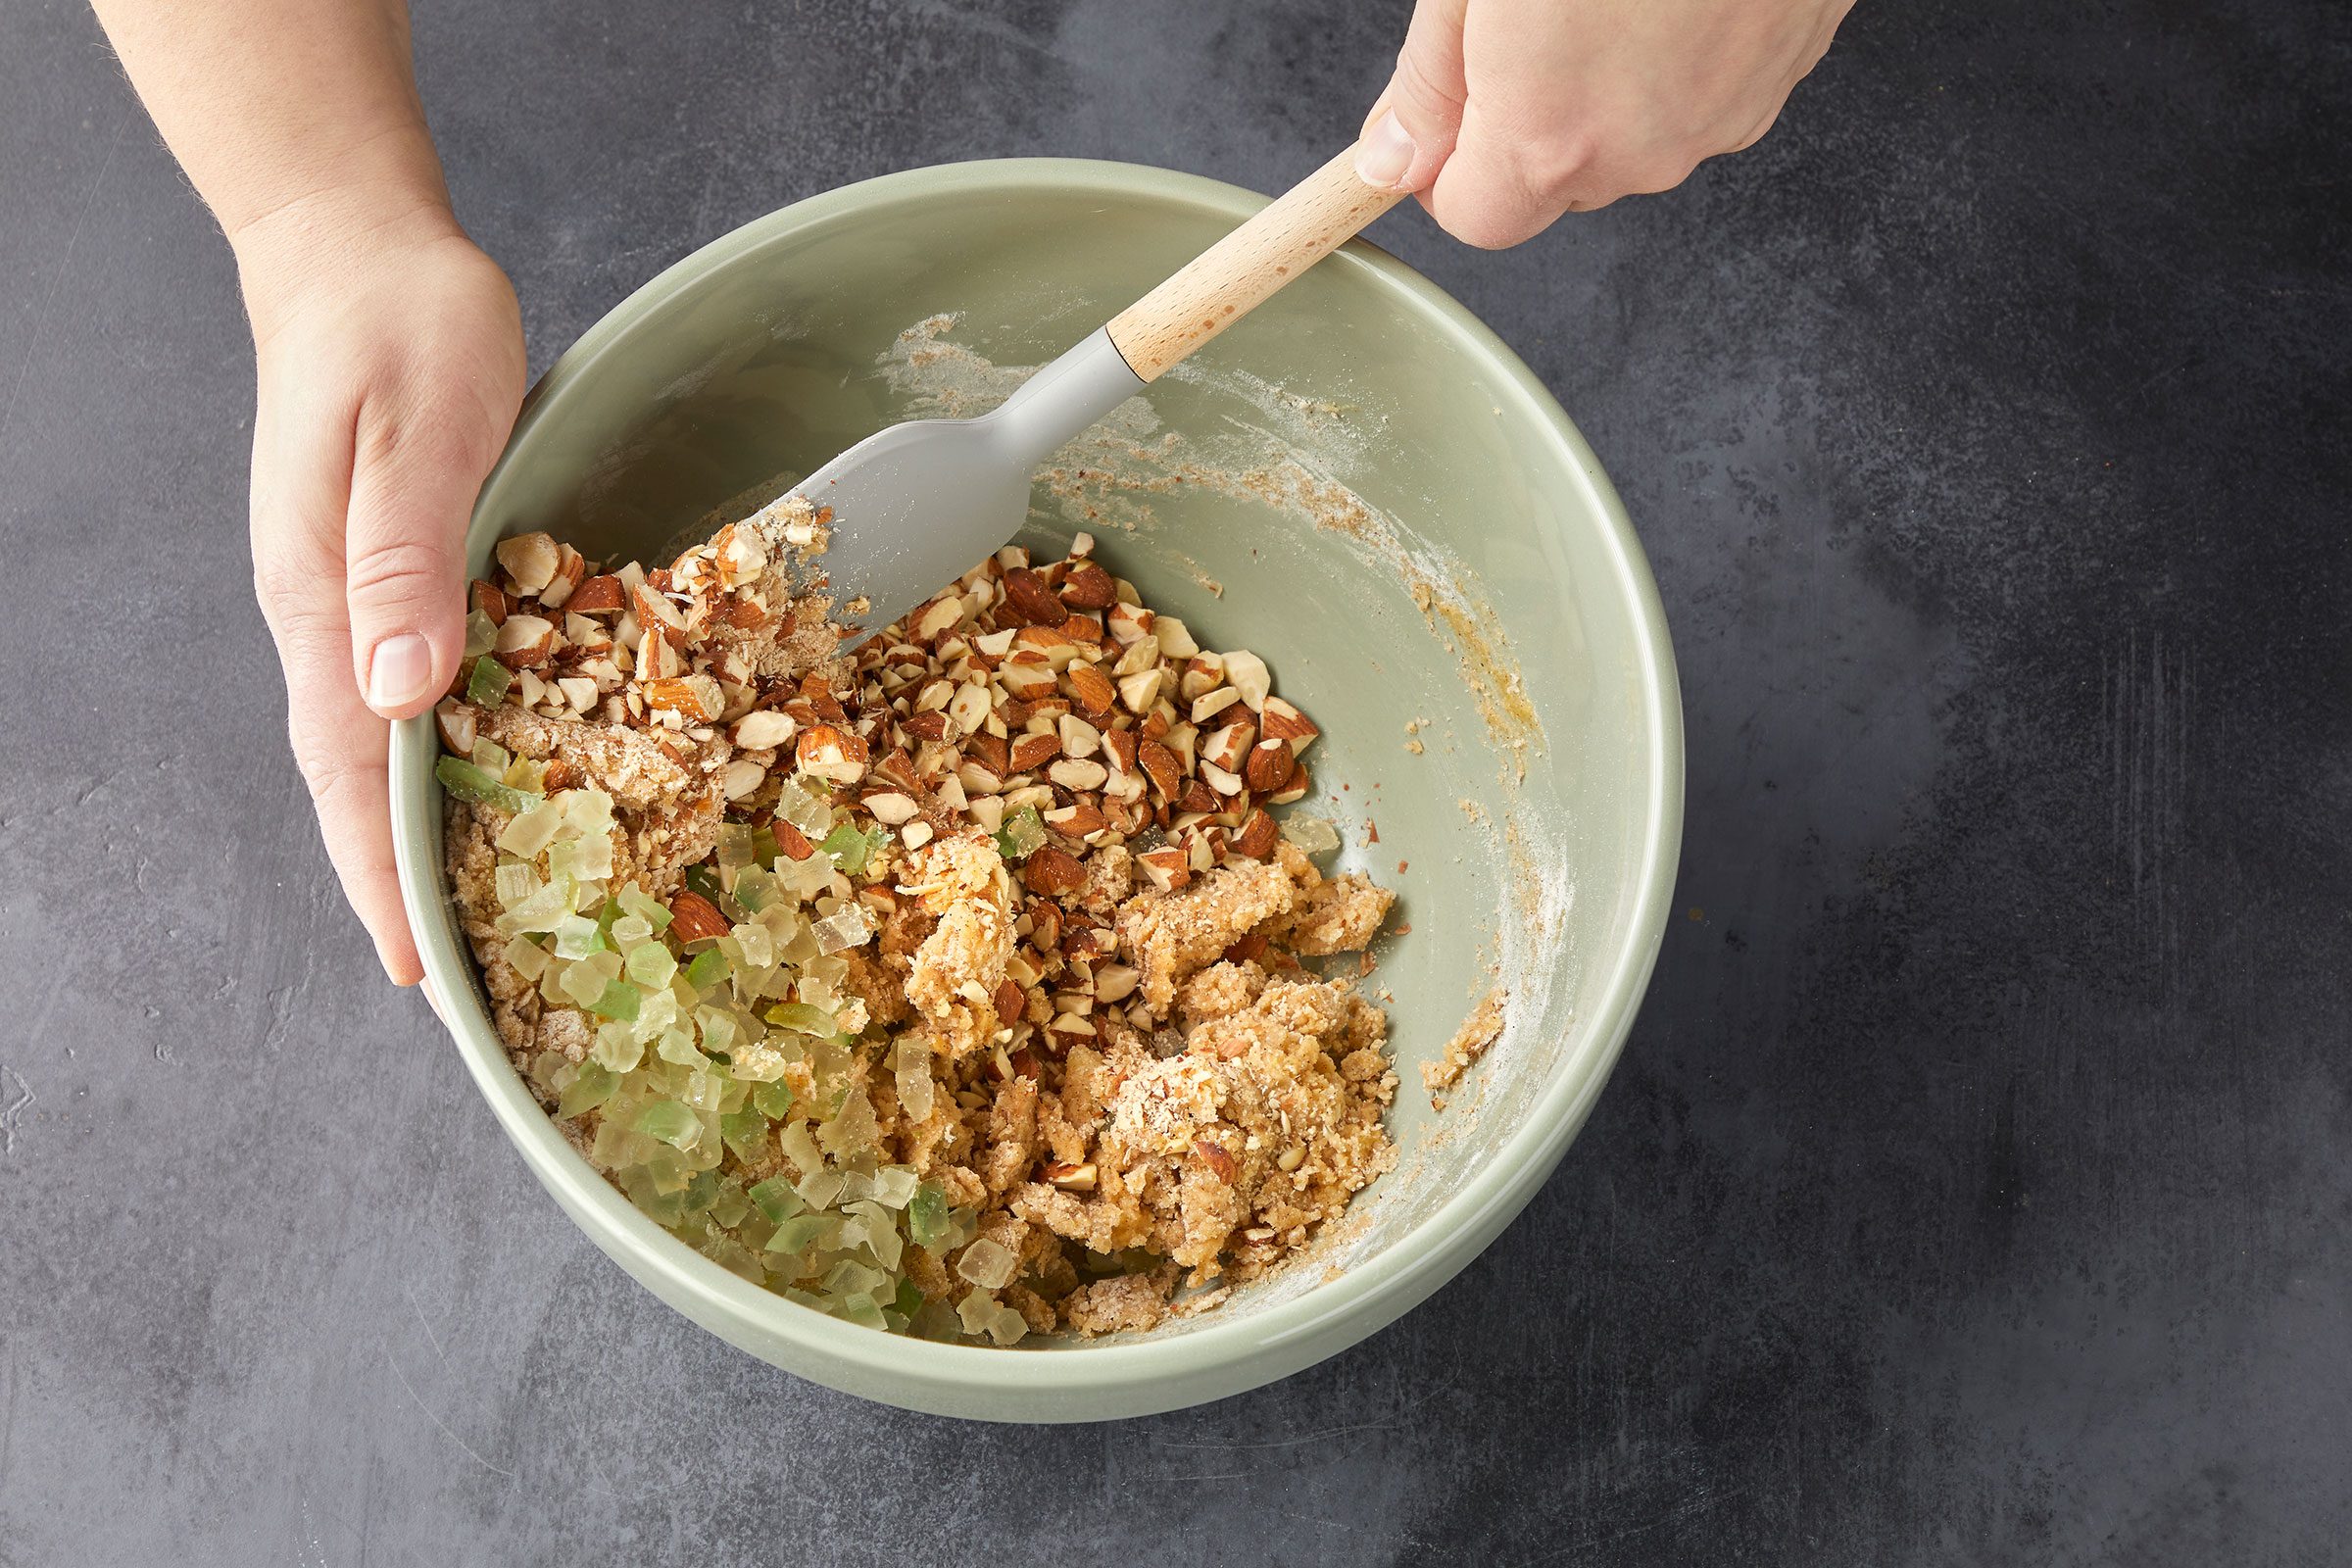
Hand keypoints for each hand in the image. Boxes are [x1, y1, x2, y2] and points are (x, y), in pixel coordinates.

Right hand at [238, 197, 525, 983]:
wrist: (359, 255)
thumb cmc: (394, 328)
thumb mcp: (413, 434)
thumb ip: (404, 562)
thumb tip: (399, 697)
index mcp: (321, 601)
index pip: (346, 773)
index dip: (380, 876)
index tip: (418, 970)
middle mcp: (328, 619)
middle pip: (358, 782)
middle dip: (403, 883)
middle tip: (468, 982)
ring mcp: (354, 599)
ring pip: (386, 745)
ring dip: (427, 830)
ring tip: (488, 913)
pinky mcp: (394, 575)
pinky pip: (418, 691)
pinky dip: (452, 755)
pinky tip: (499, 782)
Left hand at [1356, 0, 1855, 245]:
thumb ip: (1430, 83)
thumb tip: (1396, 153)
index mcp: (1550, 138)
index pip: (1473, 218)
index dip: (1445, 167)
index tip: (1444, 114)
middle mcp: (1642, 151)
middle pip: (1557, 184)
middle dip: (1527, 123)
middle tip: (1524, 22)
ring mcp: (1721, 118)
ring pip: (1636, 139)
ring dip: (1607, 88)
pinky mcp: (1779, 77)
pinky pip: (1702, 98)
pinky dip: (1676, 59)